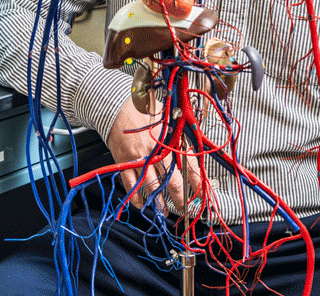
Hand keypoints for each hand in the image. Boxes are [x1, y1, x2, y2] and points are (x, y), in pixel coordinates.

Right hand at [106, 98, 200, 213]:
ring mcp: (139, 159)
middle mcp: (155, 152)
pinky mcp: (124, 162)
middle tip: (183, 207)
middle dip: (179, 198)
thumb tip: (194, 153)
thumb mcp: (168, 119)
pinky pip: (130, 184)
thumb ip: (179, 137)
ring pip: (151, 186)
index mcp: (168, 141)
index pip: (188, 165)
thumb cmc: (145, 111)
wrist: (118, 107)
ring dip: (158, 202)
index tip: (202, 193)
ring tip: (163, 212)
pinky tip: (141, 203)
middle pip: (171, 181)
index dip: (197, 182)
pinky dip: (135, 196)